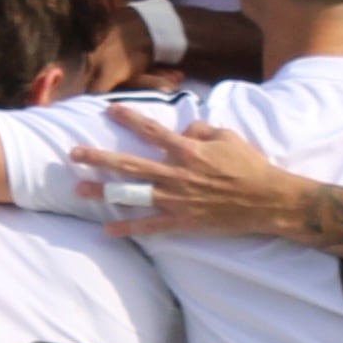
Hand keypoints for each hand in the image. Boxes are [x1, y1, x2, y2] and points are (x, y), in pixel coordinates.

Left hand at [70, 108, 307, 236]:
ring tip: (80, 190)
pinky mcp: (183, 222)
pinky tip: (108, 231)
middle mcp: (176, 174)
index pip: (151, 130)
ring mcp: (177, 200)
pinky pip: (150, 226)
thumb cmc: (250, 167)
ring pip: (133, 194)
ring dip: (105, 192)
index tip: (108, 111)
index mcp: (187, 151)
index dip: (128, 118)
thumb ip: (202, 131)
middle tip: (74, 154)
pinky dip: (129, 229)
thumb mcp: (228, 138)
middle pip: (130, 164)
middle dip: (99, 158)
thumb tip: (184, 130)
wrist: (268, 200)